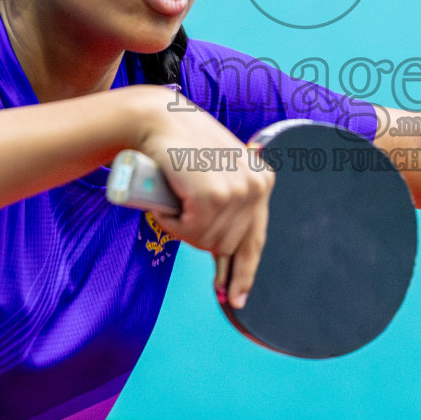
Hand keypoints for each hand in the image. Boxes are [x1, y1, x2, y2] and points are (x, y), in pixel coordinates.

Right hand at [127, 87, 274, 308]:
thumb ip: (229, 200)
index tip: (236, 300)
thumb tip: (226, 251)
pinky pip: (188, 232)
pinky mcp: (213, 196)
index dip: (244, 274)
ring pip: (204, 241)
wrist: (159, 119)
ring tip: (171, 197)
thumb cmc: (179, 146)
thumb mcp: (215, 172)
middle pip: (225, 245)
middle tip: (176, 215)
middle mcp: (256, 187)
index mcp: (262, 181)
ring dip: (180, 227)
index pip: (255, 240)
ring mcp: (237, 192)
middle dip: (197, 239)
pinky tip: (165, 202)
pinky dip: (170, 222)